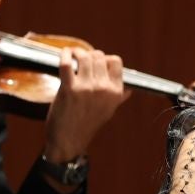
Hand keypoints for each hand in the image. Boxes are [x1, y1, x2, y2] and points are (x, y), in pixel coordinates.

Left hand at [42, 45, 129, 161]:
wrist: (68, 141)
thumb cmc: (87, 125)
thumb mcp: (109, 111)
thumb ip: (119, 97)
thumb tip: (129, 88)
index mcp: (116, 93)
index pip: (116, 62)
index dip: (106, 59)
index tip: (98, 62)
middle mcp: (103, 89)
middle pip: (99, 56)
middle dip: (90, 54)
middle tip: (83, 59)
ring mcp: (86, 88)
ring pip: (85, 56)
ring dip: (78, 52)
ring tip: (74, 55)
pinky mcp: (69, 89)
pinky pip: (67, 63)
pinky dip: (65, 54)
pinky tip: (65, 53)